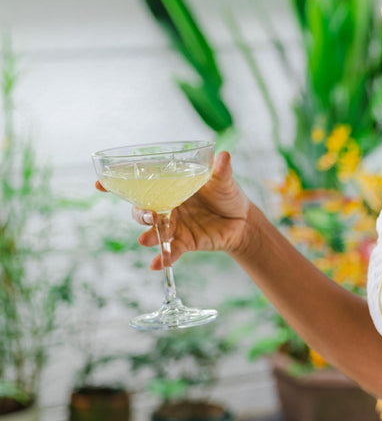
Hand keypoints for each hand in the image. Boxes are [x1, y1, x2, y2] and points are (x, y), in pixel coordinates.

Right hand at [95, 150, 250, 267]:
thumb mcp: (223, 180)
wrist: (242, 221)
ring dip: (148, 234)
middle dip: (139, 213)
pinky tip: (157, 265)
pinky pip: (170, 252)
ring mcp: (173, 225)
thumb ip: (220, 170)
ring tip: (148, 238)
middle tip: (149, 214)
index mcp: (170, 186)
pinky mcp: (184, 242)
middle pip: (141, 209)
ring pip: (153, 230)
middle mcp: (166, 205)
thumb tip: (223, 156)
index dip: (117, 182)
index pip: (140, 183)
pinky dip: (163, 258)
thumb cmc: (227, 194)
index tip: (100, 183)